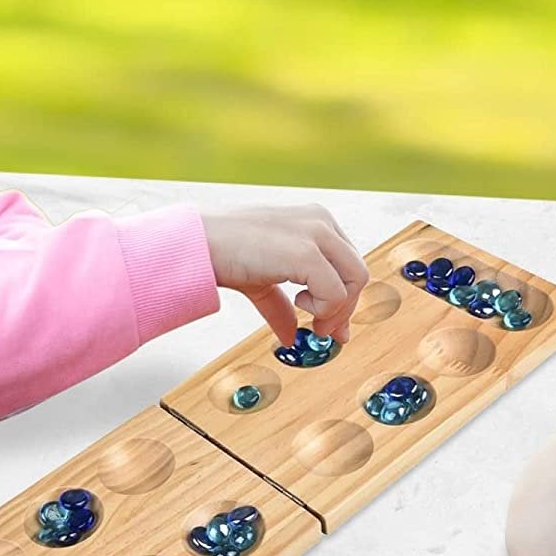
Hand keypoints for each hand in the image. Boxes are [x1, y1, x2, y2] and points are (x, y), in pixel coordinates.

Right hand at [200, 205, 369, 346]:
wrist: (197, 244)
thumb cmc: (223, 253)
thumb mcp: (262, 280)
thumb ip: (282, 305)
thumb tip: (291, 335)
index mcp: (315, 220)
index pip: (348, 263)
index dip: (344, 298)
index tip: (331, 327)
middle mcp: (321, 221)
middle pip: (358, 272)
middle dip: (345, 309)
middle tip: (325, 333)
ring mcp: (316, 233)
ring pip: (355, 280)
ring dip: (336, 310)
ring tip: (309, 320)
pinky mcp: (306, 252)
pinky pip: (335, 292)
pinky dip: (324, 309)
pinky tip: (299, 305)